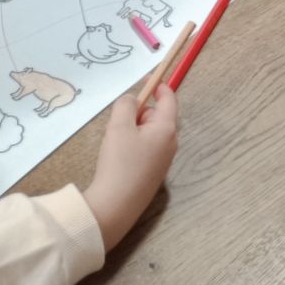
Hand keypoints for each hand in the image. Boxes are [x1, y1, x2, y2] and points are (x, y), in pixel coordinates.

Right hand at [83, 88, 178, 250]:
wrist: (116, 205)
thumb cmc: (119, 161)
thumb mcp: (119, 126)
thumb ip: (126, 105)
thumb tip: (133, 100)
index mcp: (167, 129)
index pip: (169, 100)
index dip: (159, 87)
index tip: (146, 80)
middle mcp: (171, 144)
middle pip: (158, 116)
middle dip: (139, 112)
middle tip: (117, 119)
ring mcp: (163, 161)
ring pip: (150, 133)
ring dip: (134, 129)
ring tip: (114, 140)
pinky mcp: (153, 174)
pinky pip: (146, 148)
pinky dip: (133, 144)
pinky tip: (117, 156)